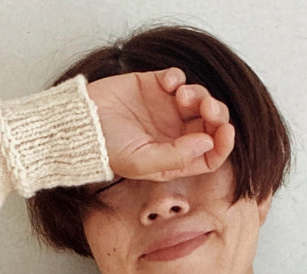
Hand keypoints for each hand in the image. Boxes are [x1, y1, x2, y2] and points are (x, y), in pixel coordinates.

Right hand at [84, 67, 234, 181]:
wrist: (80, 124)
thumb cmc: (106, 150)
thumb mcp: (141, 162)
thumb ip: (176, 157)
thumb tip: (207, 142)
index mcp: (174, 159)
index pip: (210, 155)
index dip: (223, 143)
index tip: (226, 130)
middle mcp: (174, 135)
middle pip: (209, 124)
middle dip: (215, 113)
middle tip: (207, 107)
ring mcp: (165, 110)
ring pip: (198, 99)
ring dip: (198, 93)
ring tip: (181, 94)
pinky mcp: (154, 86)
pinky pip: (177, 78)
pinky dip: (178, 77)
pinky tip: (167, 83)